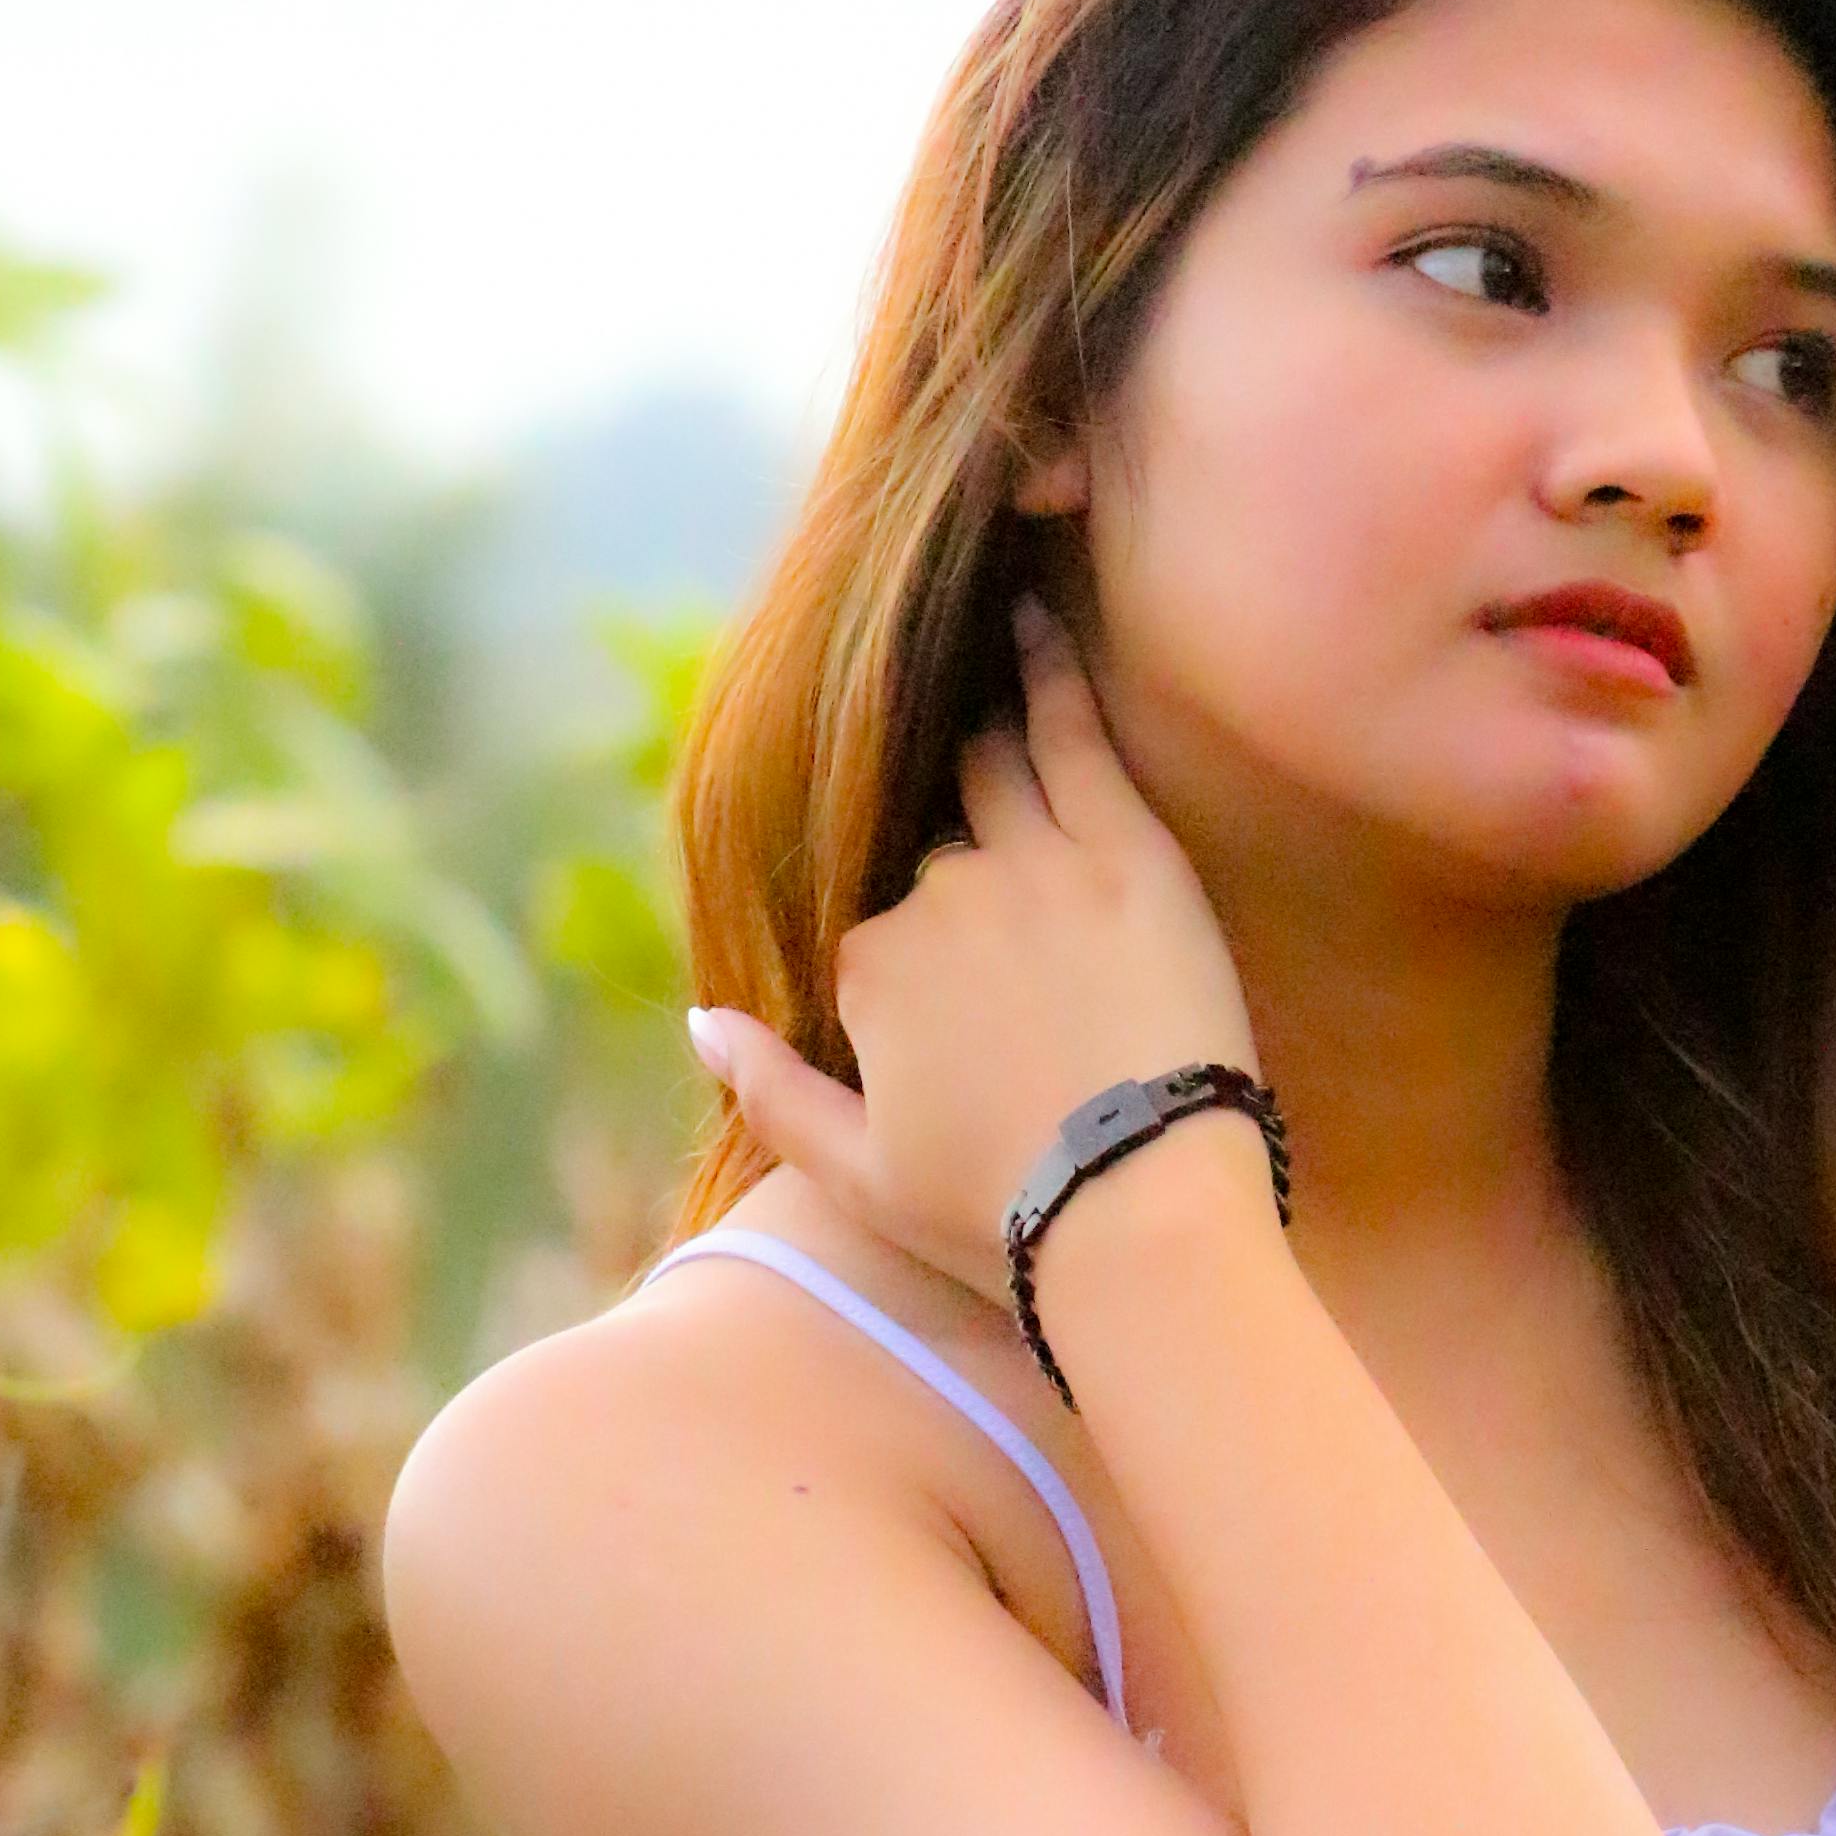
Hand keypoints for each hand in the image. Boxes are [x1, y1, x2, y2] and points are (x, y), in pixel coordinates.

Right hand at [689, 600, 1260, 1302]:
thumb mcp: (856, 1175)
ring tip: (984, 649)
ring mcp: (1032, 866)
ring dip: (985, 711)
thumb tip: (698, 1021)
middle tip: (1000, 860)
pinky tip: (1037, 616)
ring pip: (995, 769)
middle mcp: (938, 898)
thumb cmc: (998, 1216)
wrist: (1137, 1220)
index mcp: (869, 968)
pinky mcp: (1127, 855)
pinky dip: (1053, 672)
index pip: (880, 936)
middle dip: (965, 867)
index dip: (917, 970)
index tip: (963, 1009)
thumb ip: (768, 1091)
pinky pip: (1076, 738)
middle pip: (942, 853)